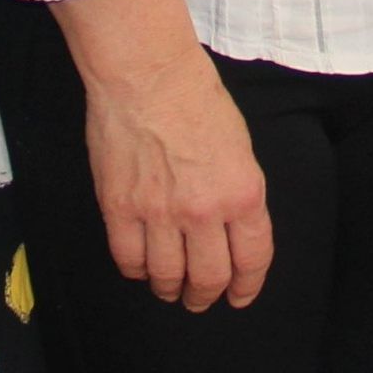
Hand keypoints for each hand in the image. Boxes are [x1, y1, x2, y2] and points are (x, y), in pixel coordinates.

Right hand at [79, 49, 273, 310]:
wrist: (148, 73)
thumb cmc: (196, 97)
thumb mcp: (240, 148)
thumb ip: (238, 194)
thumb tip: (231, 230)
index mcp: (243, 193)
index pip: (252, 259)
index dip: (246, 286)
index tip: (239, 296)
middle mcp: (204, 211)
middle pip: (209, 278)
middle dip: (206, 296)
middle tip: (200, 299)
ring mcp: (159, 213)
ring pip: (167, 276)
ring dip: (170, 289)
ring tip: (169, 288)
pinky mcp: (120, 207)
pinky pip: (128, 258)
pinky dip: (136, 270)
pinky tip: (141, 266)